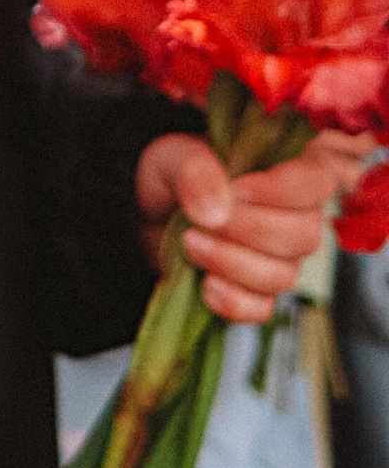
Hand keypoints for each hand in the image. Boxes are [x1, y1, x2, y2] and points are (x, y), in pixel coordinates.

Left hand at [135, 130, 366, 325]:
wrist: (151, 214)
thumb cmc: (175, 176)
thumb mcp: (175, 158)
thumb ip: (197, 173)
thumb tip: (217, 211)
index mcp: (284, 171)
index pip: (316, 181)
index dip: (284, 190)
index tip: (238, 190)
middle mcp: (293, 217)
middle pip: (304, 235)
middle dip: (249, 230)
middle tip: (205, 219)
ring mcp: (279, 259)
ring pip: (283, 275)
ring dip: (233, 262)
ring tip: (192, 242)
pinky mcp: (256, 293)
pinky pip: (262, 309)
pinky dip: (233, 301)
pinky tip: (206, 283)